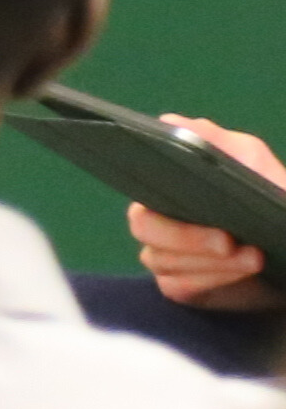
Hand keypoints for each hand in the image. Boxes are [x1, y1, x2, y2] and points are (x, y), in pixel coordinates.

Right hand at [131, 118, 285, 311]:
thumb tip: (170, 123)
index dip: (156, 192)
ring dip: (210, 262)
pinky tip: (243, 274)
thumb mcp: (252, 161)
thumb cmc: (270, 198)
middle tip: (228, 241)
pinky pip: (177, 285)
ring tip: (253, 257)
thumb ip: (217, 140)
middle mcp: (157, 218)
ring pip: (162, 260)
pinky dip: (211, 280)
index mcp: (166, 185)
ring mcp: (166, 255)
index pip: (139, 185)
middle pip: (143, 227)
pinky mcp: (182, 285)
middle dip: (186, 237)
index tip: (191, 197)